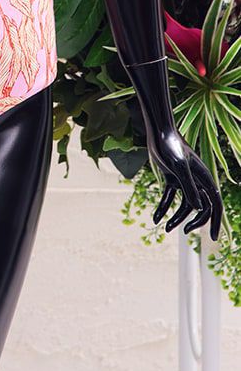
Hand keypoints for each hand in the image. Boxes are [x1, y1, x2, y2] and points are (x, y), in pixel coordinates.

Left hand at [148, 125, 222, 239]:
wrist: (158, 131)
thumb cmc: (170, 146)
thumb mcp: (179, 167)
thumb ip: (189, 187)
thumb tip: (199, 209)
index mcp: (204, 179)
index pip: (215, 205)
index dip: (215, 222)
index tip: (212, 238)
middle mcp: (196, 181)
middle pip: (201, 208)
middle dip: (194, 222)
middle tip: (185, 232)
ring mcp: (184, 179)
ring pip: (184, 204)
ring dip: (176, 218)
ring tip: (165, 228)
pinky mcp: (172, 177)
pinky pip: (170, 197)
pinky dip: (163, 207)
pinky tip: (155, 218)